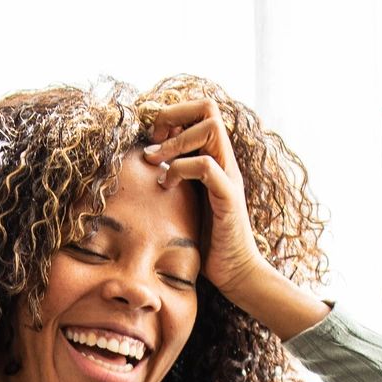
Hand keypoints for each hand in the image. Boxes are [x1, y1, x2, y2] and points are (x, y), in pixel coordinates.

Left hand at [143, 98, 328, 340]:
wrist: (235, 273)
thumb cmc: (207, 241)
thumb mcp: (185, 201)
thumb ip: (174, 178)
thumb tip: (145, 163)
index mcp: (215, 158)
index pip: (202, 111)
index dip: (173, 113)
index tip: (151, 136)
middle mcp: (225, 162)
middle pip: (208, 108)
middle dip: (173, 116)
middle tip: (153, 141)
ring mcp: (228, 177)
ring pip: (210, 128)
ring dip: (175, 141)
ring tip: (155, 163)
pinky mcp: (228, 198)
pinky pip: (205, 166)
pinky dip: (180, 170)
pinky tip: (166, 187)